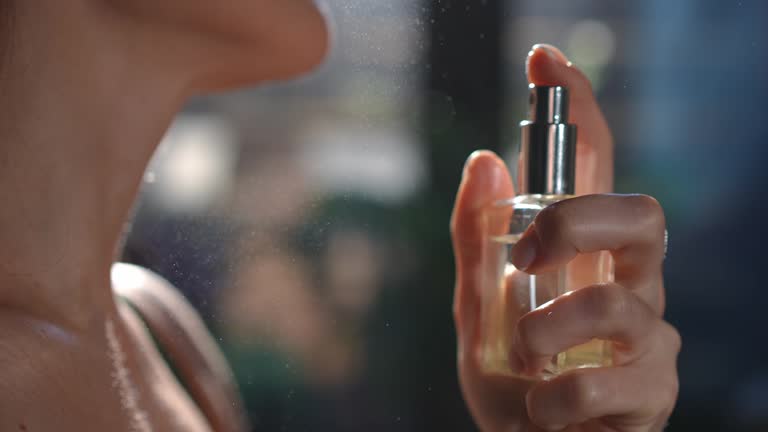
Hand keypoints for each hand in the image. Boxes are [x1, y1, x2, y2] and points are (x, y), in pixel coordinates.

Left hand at [451, 44, 679, 431]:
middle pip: (642, 213)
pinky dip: (557, 397)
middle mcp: (629, 283)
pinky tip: (543, 411)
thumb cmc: (511, 382)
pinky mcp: (655, 392)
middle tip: (521, 256)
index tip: (543, 57)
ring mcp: (650, 337)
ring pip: (619, 301)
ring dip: (548, 331)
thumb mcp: (477, 309)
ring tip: (523, 364)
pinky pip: (610, 379)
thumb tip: (483, 158)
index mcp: (583, 256)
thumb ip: (475, 242)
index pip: (594, 167)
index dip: (578, 108)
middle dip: (576, 221)